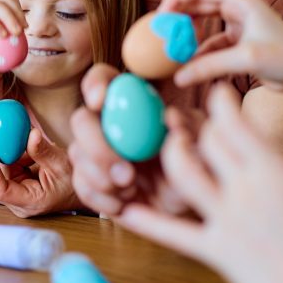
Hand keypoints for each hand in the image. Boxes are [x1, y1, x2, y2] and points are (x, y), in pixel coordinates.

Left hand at [0, 127, 79, 217]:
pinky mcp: (12, 182)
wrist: (75, 189)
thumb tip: (30, 133)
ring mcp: (12, 192)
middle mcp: (16, 200)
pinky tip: (3, 136)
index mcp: (29, 201)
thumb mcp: (62, 164)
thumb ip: (44, 151)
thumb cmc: (72, 182)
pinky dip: (0, 150)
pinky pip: (0, 166)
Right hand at [67, 64, 189, 216]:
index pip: (103, 80)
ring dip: (100, 177)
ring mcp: (96, 152)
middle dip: (96, 145)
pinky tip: (122, 202)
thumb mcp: (205, 140)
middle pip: (81, 119)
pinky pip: (81, 186)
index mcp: (132, 100)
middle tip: (126, 173)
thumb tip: (170, 117)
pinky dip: (99, 197)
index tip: (99, 102)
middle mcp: (108, 122)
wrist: (193, 201)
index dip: (95, 86)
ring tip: (131, 189)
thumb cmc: (199, 160)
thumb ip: (190, 126)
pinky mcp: (93, 182)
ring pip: (77, 154)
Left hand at [119, 84, 282, 282]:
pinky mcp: (215, 252)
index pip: (235, 123)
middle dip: (197, 124)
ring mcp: (225, 222)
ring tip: (170, 145)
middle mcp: (244, 192)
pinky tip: (123, 210)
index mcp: (275, 173)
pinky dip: (146, 221)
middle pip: (207, 143)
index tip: (218, 94)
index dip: (221, 102)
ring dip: (170, 155)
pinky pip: (172, 234)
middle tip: (190, 117)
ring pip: (182, 176)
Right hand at [158, 0, 282, 91]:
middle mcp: (237, 6)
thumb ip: (210, 65)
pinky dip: (199, 53)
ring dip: (187, 36)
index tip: (159, 18)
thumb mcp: (246, 58)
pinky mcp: (239, 42)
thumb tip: (179, 78)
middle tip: (158, 32)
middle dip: (176, 16)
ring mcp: (238, 23)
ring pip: (202, 24)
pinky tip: (188, 66)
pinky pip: (211, 43)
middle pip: (197, 3)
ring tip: (170, 50)